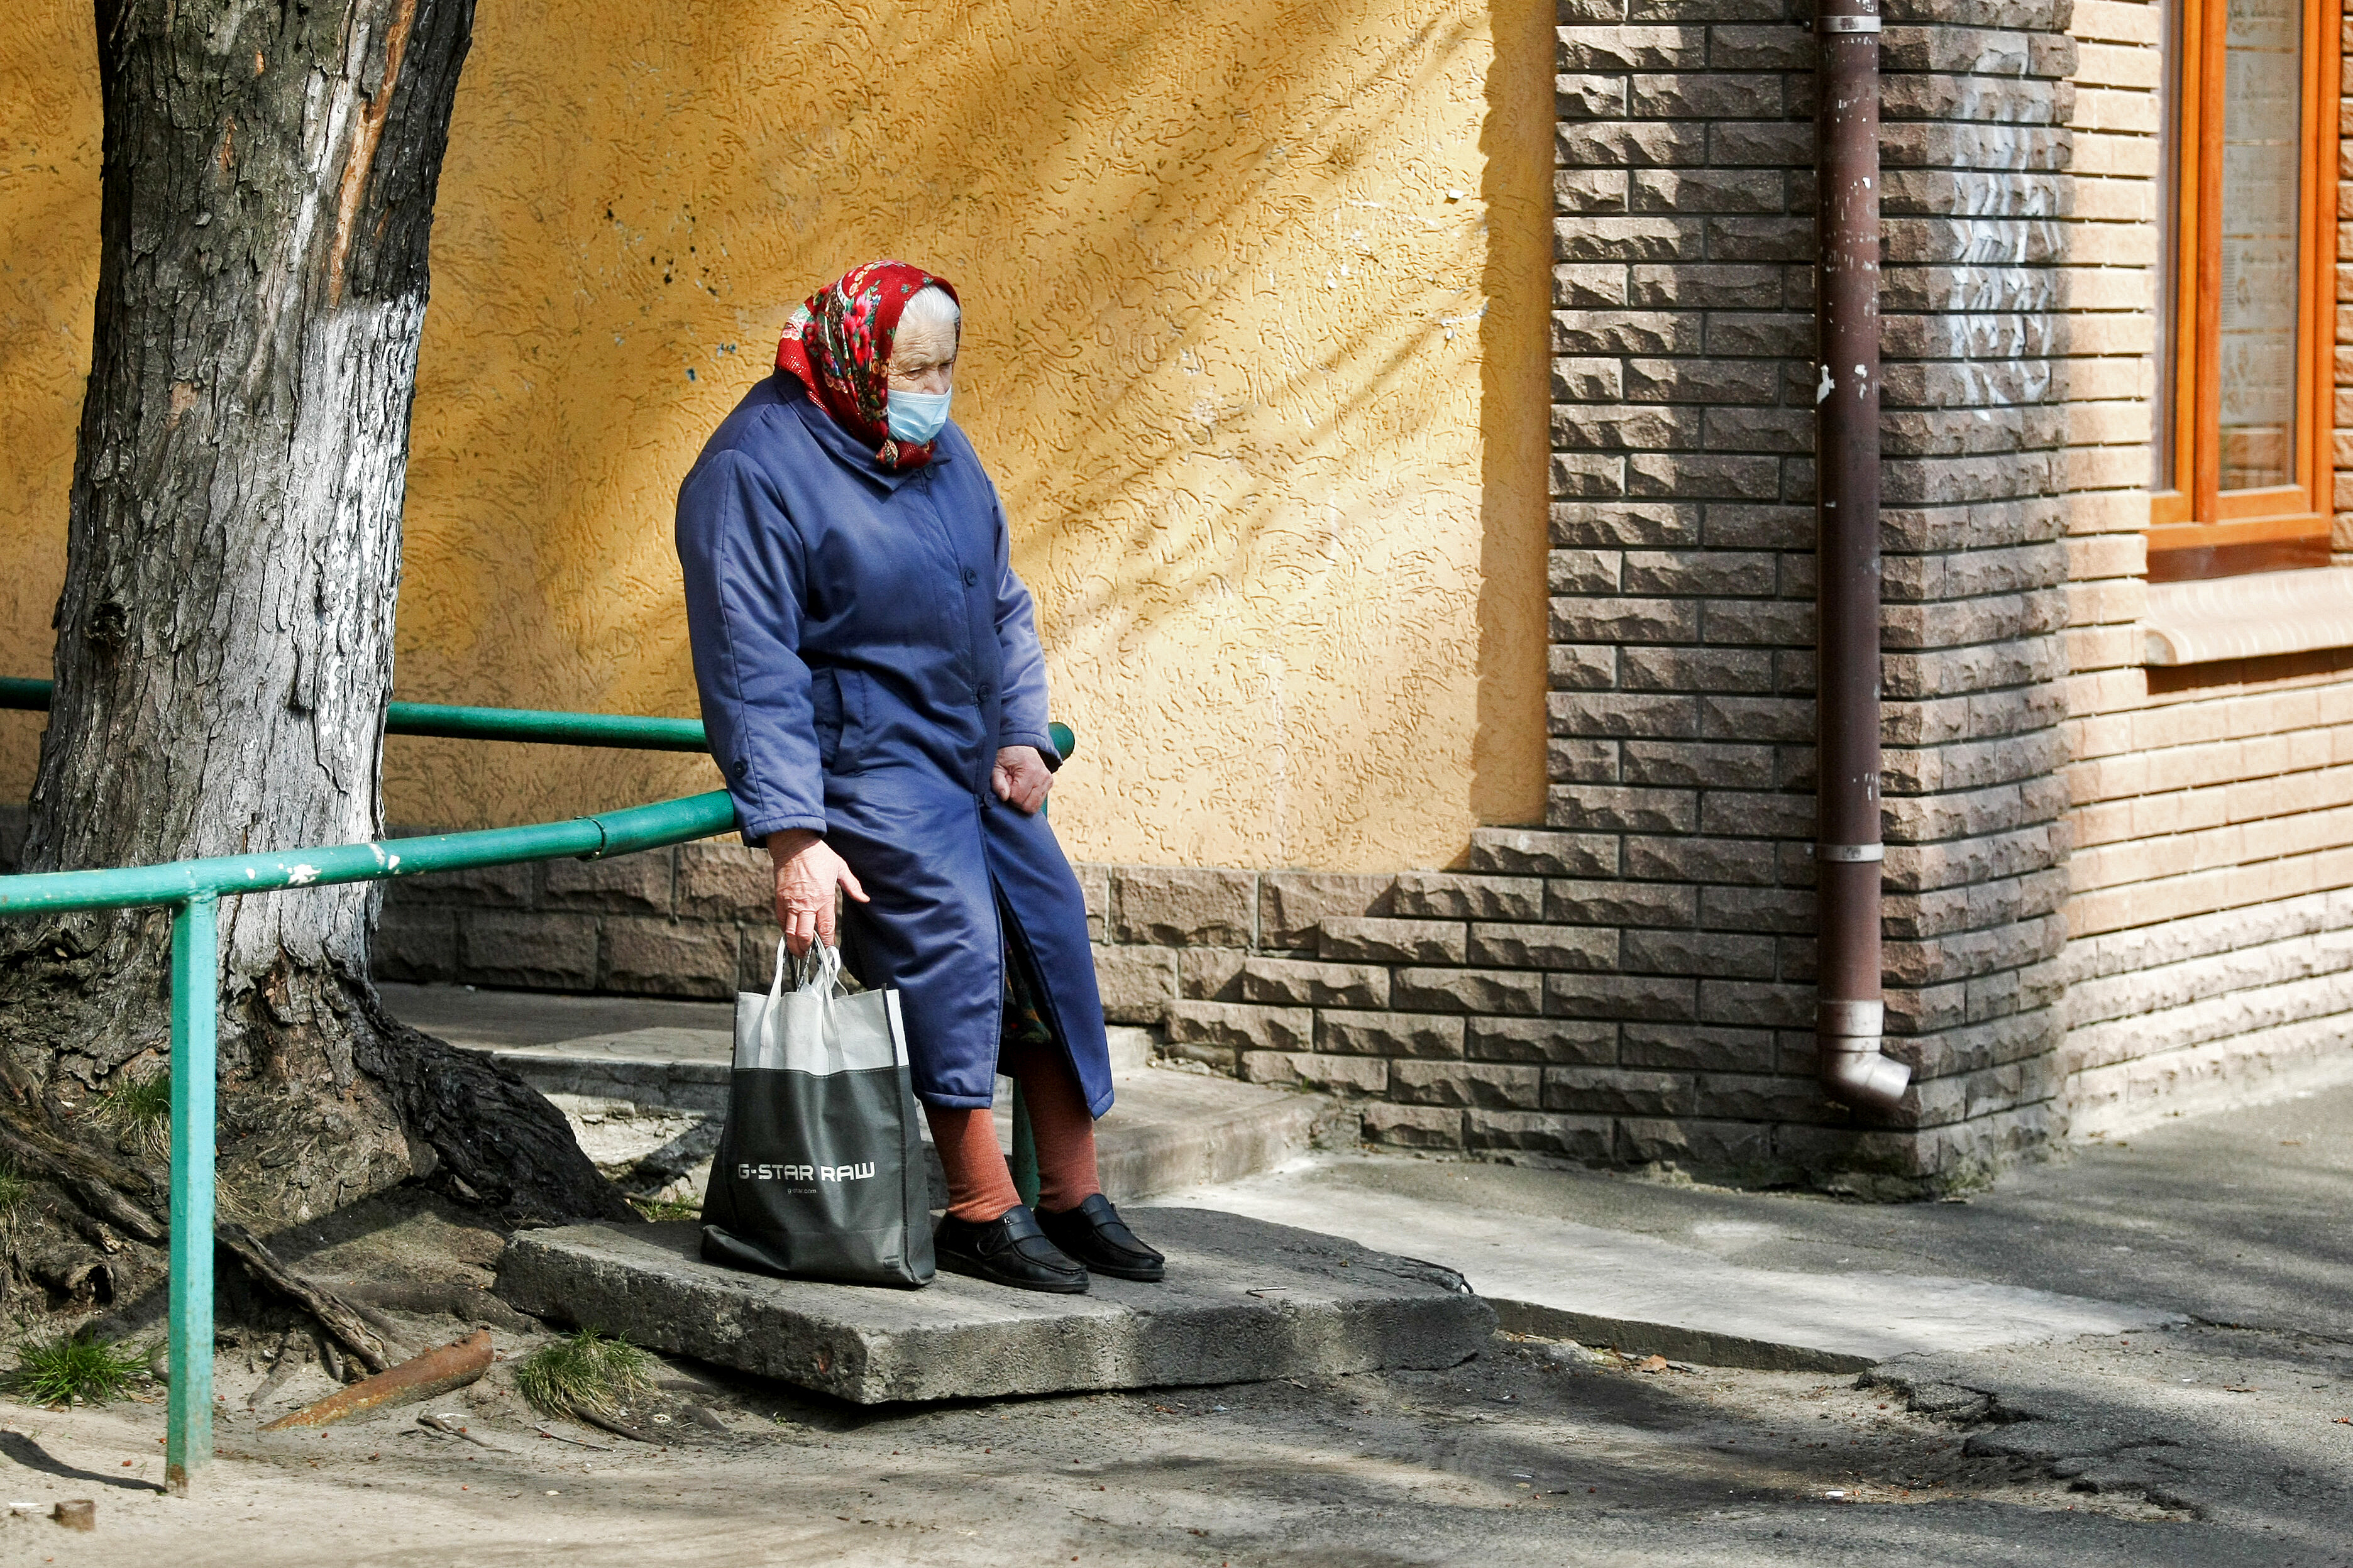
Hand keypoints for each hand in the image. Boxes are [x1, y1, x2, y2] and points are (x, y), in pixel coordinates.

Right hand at [767, 829, 868, 955]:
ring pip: (790, 931)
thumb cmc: (818, 854)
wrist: (793, 843)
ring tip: (798, 953)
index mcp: (823, 897)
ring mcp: (790, 902)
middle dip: (807, 949)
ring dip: (794, 945)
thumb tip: (865, 898)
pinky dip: (785, 930)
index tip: (828, 949)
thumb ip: (852, 886)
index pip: (825, 927)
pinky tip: (789, 935)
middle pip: (804, 935)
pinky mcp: (779, 899)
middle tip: (810, 957)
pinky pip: (781, 920)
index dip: (827, 941)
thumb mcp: (840, 867)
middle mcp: (806, 903)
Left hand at [992, 746, 1051, 813]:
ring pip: (1034, 807)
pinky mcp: (1049, 783)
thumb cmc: (1006, 755)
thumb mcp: (996, 767)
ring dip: (1023, 800)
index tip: (1006, 782)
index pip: (1018, 798)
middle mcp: (1042, 776)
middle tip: (1011, 785)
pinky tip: (1024, 787)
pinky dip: (1029, 798)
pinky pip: (1038, 802)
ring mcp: (1048, 780)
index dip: (1008, 795)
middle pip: (1028, 806)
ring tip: (1017, 786)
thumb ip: (998, 783)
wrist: (1020, 744)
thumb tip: (1004, 797)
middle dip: (1016, 800)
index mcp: (1030, 771)